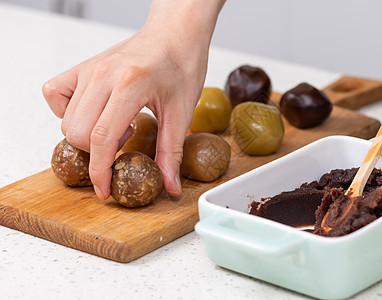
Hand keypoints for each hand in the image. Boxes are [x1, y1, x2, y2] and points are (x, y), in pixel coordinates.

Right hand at [42, 0, 224, 198]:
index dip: (100, 171)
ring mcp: (89, 69)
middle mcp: (102, 75)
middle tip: (125, 141)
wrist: (175, 34)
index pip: (101, 139)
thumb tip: (169, 186)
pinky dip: (67, 111)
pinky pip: (55, 94)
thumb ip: (171, 152)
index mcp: (129, 85)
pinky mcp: (83, 66)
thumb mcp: (181, 112)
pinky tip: (94, 111)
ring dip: (88, 134)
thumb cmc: (181, 66)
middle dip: (97, 152)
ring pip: (67, 119)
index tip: (104, 189)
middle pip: (78, 133)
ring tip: (117, 124)